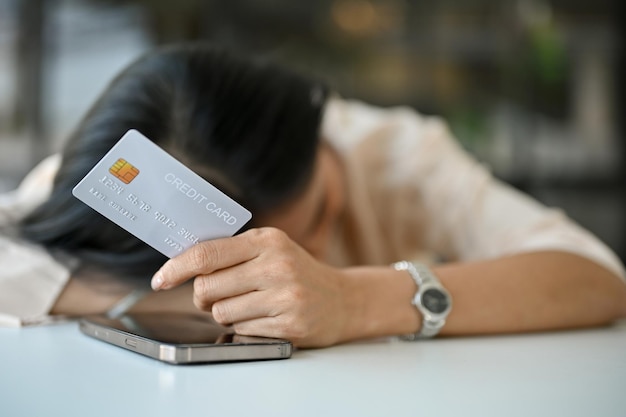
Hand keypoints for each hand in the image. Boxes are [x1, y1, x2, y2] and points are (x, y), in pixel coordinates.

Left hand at [151, 227, 348, 346]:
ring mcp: (285, 296)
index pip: (207, 253)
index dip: (176, 267)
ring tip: (249, 305)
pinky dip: (244, 326)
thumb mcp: (271, 249)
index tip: (160, 279)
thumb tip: (181, 261)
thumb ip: (232, 251)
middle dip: (203, 296)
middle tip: (217, 295)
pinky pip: (241, 330)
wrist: (342, 300)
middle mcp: (277, 265)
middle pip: (207, 286)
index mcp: (267, 240)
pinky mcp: (289, 324)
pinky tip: (265, 317)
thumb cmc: (297, 273)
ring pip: (221, 312)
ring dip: (225, 313)